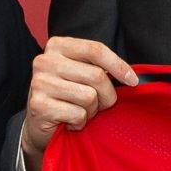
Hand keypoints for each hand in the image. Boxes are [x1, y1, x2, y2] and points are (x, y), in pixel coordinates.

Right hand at [23, 37, 136, 170]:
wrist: (38, 124)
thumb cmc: (65, 96)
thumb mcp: (79, 73)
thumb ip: (98, 67)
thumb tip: (130, 76)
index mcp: (57, 46)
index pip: (96, 50)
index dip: (118, 65)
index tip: (132, 80)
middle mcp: (45, 61)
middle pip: (97, 75)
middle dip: (107, 96)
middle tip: (99, 105)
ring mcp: (40, 83)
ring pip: (89, 97)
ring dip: (91, 111)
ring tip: (80, 112)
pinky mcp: (39, 105)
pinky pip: (78, 115)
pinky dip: (80, 123)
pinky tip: (69, 121)